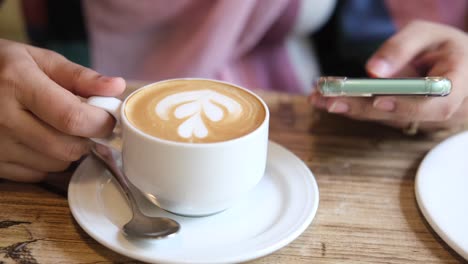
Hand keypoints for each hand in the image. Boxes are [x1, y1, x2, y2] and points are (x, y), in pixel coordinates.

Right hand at [0, 39, 125, 181]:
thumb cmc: (2, 66)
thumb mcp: (38, 59)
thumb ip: (80, 76)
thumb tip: (116, 87)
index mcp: (17, 84)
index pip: (72, 118)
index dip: (100, 123)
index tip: (109, 118)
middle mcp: (2, 118)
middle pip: (67, 148)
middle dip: (87, 138)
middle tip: (85, 123)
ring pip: (55, 165)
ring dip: (67, 151)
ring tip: (56, 128)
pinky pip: (35, 174)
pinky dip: (46, 161)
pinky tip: (37, 139)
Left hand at [309, 20, 467, 132]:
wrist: (457, 64)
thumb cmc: (444, 46)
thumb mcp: (427, 34)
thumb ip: (401, 48)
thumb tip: (372, 70)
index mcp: (459, 83)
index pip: (438, 103)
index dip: (408, 106)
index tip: (379, 101)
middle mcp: (444, 108)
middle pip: (403, 116)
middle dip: (363, 108)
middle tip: (329, 100)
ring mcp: (425, 119)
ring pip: (387, 119)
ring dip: (351, 109)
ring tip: (319, 98)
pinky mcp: (407, 120)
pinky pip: (381, 116)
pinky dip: (354, 106)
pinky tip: (327, 99)